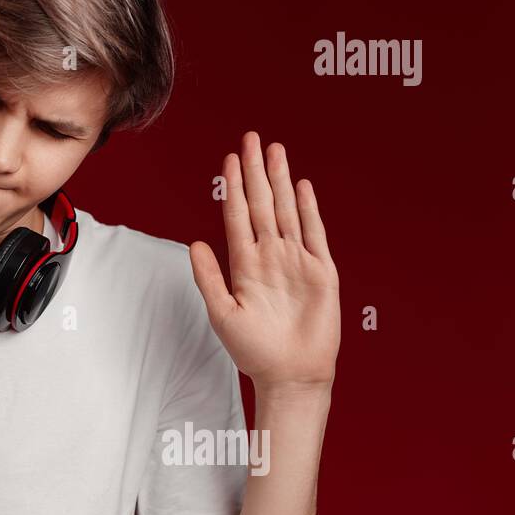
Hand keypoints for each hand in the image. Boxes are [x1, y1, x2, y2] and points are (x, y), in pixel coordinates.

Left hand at [189, 131, 339, 396]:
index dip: (235, 188)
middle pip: (263, 204)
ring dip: (281, 181)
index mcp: (245, 265)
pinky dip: (309, 211)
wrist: (290, 375)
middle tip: (251, 138)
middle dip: (256, 172)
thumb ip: (208, 278)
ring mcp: (296, 262)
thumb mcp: (222, 313)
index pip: (238, 216)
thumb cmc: (254, 351)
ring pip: (288, 211)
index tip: (229, 158)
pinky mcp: (321, 272)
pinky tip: (302, 187)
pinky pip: (315, 234)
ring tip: (275, 151)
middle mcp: (270, 257)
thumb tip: (194, 244)